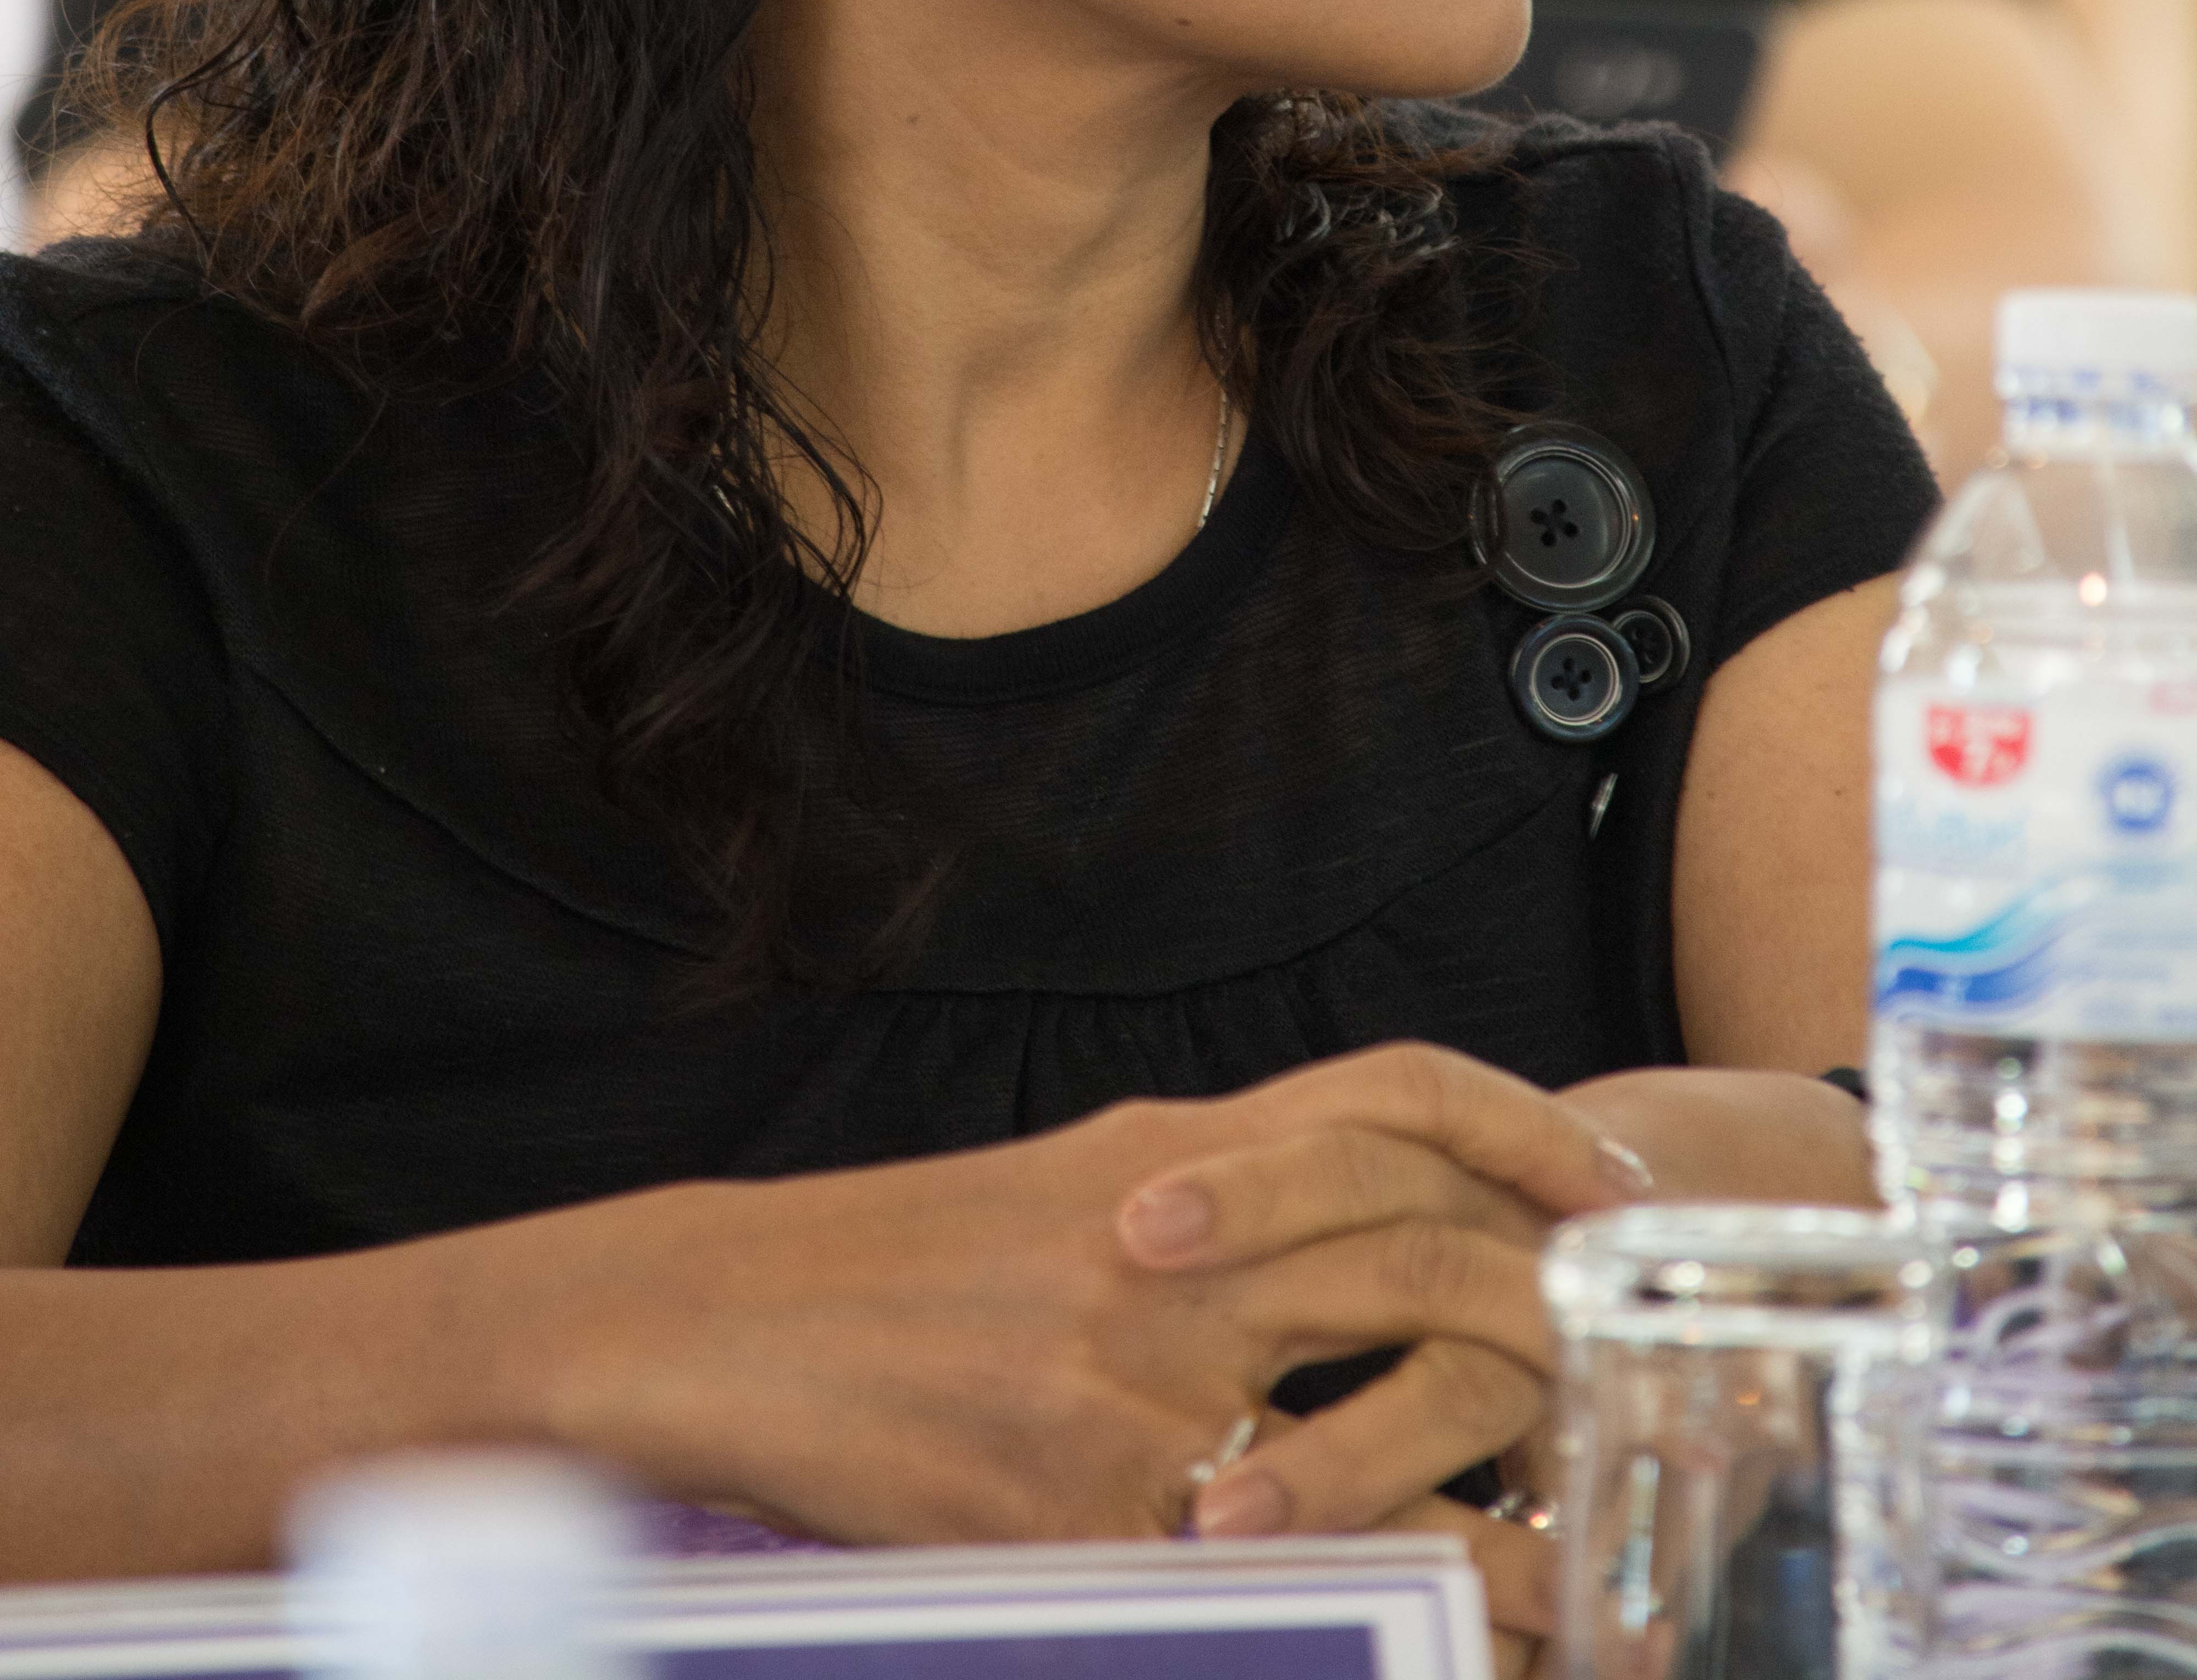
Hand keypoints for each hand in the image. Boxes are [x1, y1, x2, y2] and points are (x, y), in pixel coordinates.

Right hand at [512, 1043, 1644, 1549]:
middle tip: (1634, 1398)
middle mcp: (1178, 1247)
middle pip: (1423, 1262)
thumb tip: (1347, 1231)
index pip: (1397, 1101)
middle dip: (1549, 1334)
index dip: (1525, 1134)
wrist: (735, 1320)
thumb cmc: (907, 1265)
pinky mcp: (1084, 1510)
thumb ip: (1219, 1196)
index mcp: (1177, 1155)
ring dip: (1497, 1519)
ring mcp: (1135, 1380)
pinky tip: (1421, 1649)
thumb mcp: (1079, 1187)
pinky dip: (1364, 1618)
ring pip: (1377, 1442)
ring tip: (1588, 1581)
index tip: (1614, 1187)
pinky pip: (1267, 1578)